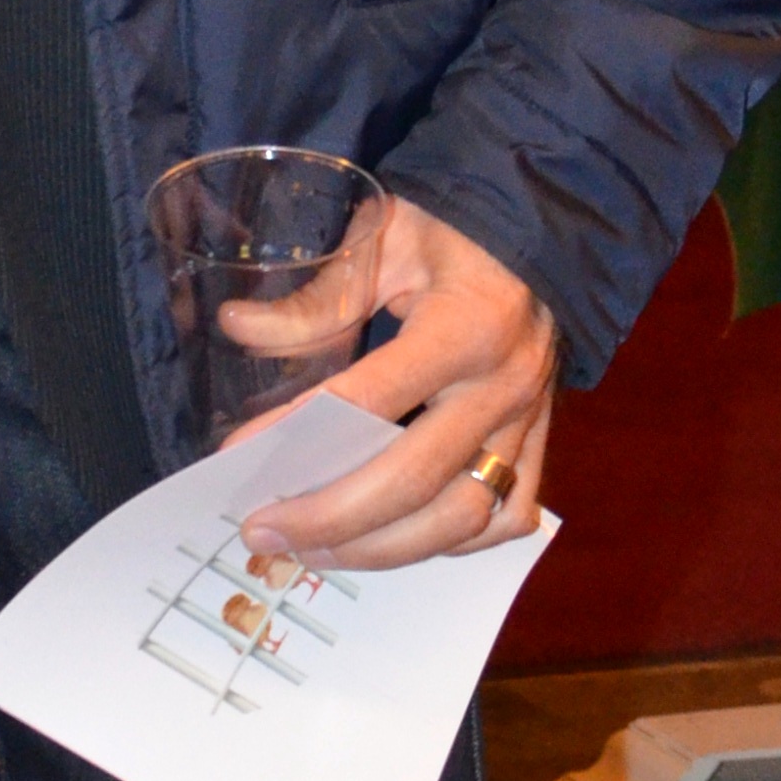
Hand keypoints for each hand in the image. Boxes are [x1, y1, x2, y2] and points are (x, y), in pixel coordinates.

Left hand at [224, 199, 556, 573]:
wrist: (537, 230)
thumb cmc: (451, 232)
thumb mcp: (381, 237)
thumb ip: (317, 294)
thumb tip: (238, 328)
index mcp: (467, 325)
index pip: (370, 397)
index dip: (299, 433)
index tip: (238, 457)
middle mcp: (505, 385)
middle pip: (414, 479)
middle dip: (331, 519)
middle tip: (263, 533)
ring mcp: (530, 423)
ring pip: (461, 518)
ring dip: (380, 549)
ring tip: (312, 550)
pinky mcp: (542, 443)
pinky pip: (504, 519)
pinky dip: (449, 545)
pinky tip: (394, 542)